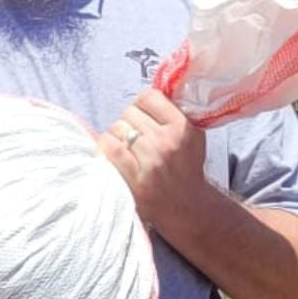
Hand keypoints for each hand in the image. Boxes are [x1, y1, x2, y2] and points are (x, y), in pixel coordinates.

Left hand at [98, 88, 208, 226]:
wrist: (187, 206)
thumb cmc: (185, 167)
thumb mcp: (191, 135)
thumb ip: (172, 112)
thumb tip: (145, 92)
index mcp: (183, 127)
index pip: (149, 97)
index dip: (142, 105)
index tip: (143, 116)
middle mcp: (167, 142)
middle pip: (129, 112)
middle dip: (129, 121)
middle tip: (135, 136)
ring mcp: (150, 161)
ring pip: (117, 128)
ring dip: (117, 135)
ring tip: (126, 147)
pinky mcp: (134, 179)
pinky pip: (109, 147)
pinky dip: (106, 146)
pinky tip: (114, 153)